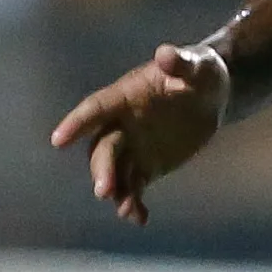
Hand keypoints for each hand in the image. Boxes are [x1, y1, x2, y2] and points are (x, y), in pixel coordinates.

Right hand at [50, 44, 229, 225]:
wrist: (213, 96)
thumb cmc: (201, 72)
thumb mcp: (197, 65)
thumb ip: (180, 63)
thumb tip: (165, 53)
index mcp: (124, 95)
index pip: (96, 108)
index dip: (77, 122)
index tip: (58, 139)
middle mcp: (120, 124)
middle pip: (103, 149)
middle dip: (102, 169)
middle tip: (105, 190)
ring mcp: (131, 147)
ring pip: (114, 173)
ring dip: (116, 192)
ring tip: (126, 209)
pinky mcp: (145, 166)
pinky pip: (133, 188)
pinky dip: (133, 203)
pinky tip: (139, 218)